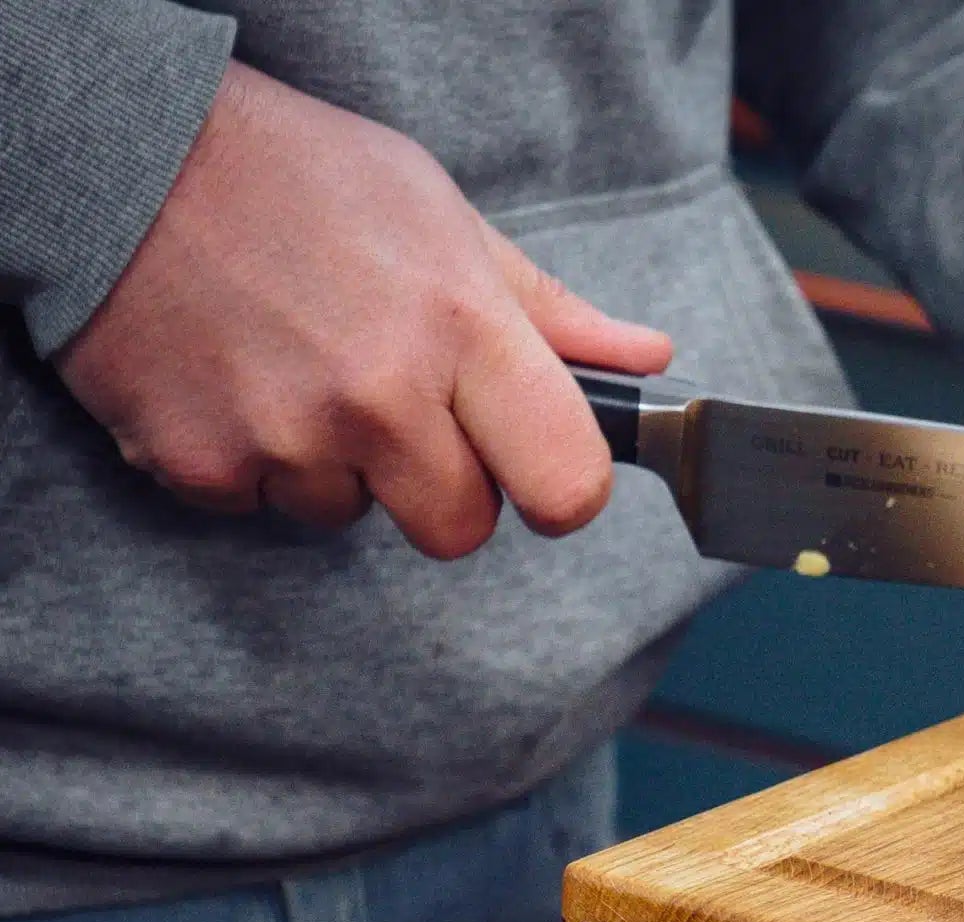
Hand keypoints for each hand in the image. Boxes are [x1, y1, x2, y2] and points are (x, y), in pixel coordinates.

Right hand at [56, 62, 672, 558]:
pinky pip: (257, 505)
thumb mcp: (442, 216)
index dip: (562, 488)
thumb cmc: (298, 178)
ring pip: (351, 517)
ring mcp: (285, 436)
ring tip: (299, 367)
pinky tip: (236, 379)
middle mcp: (380, 396)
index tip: (542, 469)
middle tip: (399, 408)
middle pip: (460, 530)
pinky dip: (250, 460)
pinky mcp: (199, 463)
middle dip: (443, 487)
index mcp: (461, 330)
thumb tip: (648, 361)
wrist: (121, 156)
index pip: (567, 483)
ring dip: (336, 467)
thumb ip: (547, 312)